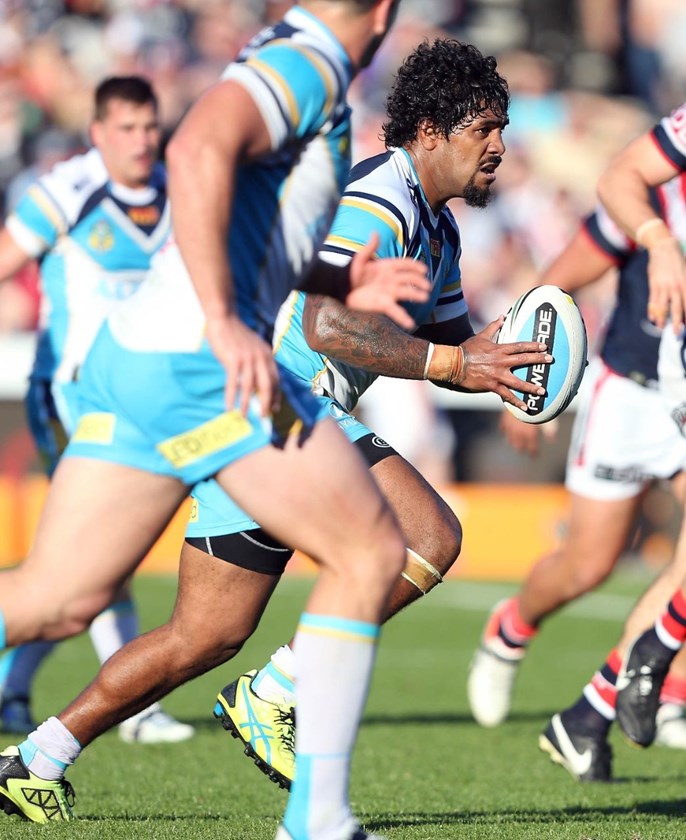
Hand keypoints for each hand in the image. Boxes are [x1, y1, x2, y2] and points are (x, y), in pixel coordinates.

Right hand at [205, 313, 278, 416]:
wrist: (224, 319)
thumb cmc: (236, 335)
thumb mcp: (253, 347)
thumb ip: (257, 361)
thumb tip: (256, 381)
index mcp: (267, 355)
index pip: (275, 379)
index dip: (276, 395)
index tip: (275, 407)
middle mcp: (260, 358)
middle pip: (267, 386)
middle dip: (266, 403)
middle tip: (264, 416)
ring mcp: (247, 360)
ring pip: (250, 388)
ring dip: (247, 404)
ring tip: (245, 416)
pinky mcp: (233, 361)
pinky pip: (233, 384)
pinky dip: (231, 397)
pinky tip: (229, 407)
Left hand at [346, 232, 429, 329]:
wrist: (342, 288)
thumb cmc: (350, 272)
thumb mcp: (359, 259)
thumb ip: (369, 248)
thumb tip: (375, 233)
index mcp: (387, 267)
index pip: (405, 264)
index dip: (415, 266)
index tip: (423, 269)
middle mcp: (391, 279)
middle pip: (408, 279)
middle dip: (419, 281)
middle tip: (427, 286)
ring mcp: (388, 292)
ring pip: (405, 293)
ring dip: (415, 295)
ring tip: (424, 298)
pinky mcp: (383, 304)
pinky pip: (395, 311)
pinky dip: (403, 318)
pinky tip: (411, 325)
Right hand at [430, 317, 551, 411]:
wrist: (454, 365)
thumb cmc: (467, 350)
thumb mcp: (481, 336)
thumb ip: (494, 327)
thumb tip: (502, 316)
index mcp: (499, 349)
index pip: (520, 346)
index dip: (533, 346)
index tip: (545, 347)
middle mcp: (501, 362)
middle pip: (524, 360)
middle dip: (538, 360)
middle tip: (550, 360)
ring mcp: (497, 375)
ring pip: (518, 382)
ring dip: (532, 387)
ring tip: (543, 391)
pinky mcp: (492, 386)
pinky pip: (507, 395)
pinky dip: (516, 402)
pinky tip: (526, 407)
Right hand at [499, 409, 557, 454]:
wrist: (525, 394)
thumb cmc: (540, 405)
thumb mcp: (548, 417)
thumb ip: (550, 429)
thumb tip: (552, 440)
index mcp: (530, 433)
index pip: (531, 446)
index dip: (533, 451)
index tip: (534, 455)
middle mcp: (519, 431)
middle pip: (519, 444)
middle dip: (522, 448)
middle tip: (524, 451)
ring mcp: (511, 425)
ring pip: (510, 438)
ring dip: (513, 442)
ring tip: (515, 444)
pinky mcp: (505, 418)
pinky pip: (504, 428)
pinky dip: (506, 432)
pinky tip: (507, 432)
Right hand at [645, 234, 685, 332]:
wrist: (663, 247)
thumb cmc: (677, 260)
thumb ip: (684, 287)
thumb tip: (683, 301)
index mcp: (685, 283)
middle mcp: (675, 286)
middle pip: (676, 308)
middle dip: (677, 323)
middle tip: (676, 334)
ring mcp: (663, 286)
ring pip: (662, 307)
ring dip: (661, 319)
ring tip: (660, 328)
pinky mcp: (654, 285)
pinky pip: (653, 301)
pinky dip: (652, 311)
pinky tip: (652, 318)